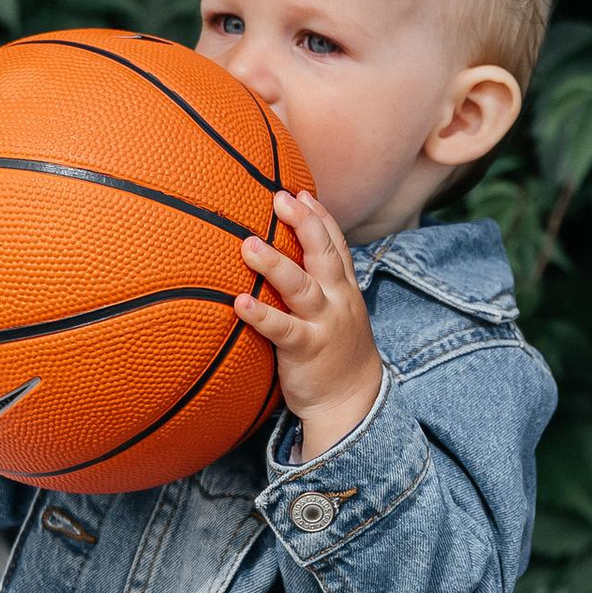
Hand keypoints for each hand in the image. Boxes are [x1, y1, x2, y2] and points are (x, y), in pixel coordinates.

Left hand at [236, 189, 381, 457]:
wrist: (352, 401)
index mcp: (343, 287)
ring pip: (301, 287)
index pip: (334, 243)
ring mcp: (324, 324)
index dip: (319, 216)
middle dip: (303, 223)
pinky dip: (262, 315)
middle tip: (279, 198)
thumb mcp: (335, 310)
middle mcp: (337, 299)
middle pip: (322, 254)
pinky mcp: (306, 349)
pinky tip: (240, 303)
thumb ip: (317, 282)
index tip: (299, 191)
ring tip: (249, 245)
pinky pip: (283, 329)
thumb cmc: (334, 350)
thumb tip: (283, 255)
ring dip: (275, 264)